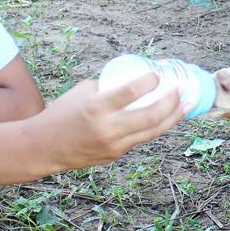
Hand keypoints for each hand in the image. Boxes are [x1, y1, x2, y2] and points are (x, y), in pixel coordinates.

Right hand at [37, 73, 184, 171]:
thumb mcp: (82, 92)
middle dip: (172, 102)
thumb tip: (133, 78)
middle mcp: (108, 128)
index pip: (131, 92)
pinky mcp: (115, 155)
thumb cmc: (61, 113)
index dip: (150, 82)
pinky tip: (164, 118)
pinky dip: (153, 127)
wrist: (44, 147)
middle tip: (182, 89)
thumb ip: (108, 86)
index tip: (158, 74)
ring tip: (185, 105)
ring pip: (152, 132)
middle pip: (151, 116)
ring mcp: (113, 145)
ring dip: (172, 118)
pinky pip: (140, 139)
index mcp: (97, 108)